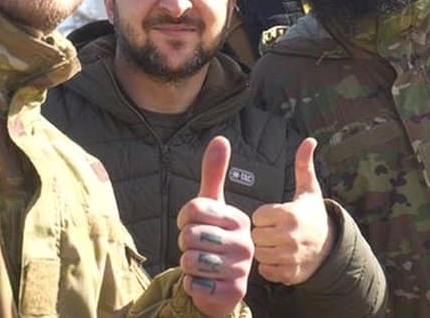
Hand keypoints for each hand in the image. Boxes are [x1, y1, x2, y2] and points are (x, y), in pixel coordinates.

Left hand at [177, 136, 253, 316]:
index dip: (184, 219)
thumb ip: (214, 173)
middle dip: (184, 243)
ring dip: (187, 264)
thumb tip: (220, 138)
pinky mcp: (233, 292)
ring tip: (200, 264)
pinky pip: (194, 283)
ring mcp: (241, 269)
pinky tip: (204, 282)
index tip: (193, 225)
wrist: (221, 282)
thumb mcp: (211, 205)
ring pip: (190, 260)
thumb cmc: (213, 237)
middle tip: (198, 247)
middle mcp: (246, 243)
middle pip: (190, 236)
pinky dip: (191, 284)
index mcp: (240, 218)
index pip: (193, 209)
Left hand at [251, 137, 333, 284]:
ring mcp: (290, 258)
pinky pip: (266, 271)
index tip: (273, 216)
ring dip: (264, 250)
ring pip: (259, 254)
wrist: (331, 248)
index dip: (264, 216)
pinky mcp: (290, 274)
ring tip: (275, 244)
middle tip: (273, 231)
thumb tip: (309, 139)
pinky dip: (269, 267)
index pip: (258, 216)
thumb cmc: (313, 215)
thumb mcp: (309, 190)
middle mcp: (290, 237)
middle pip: (255, 236)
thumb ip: (303, 165)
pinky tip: (279, 258)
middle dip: (262, 233)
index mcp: (290, 215)